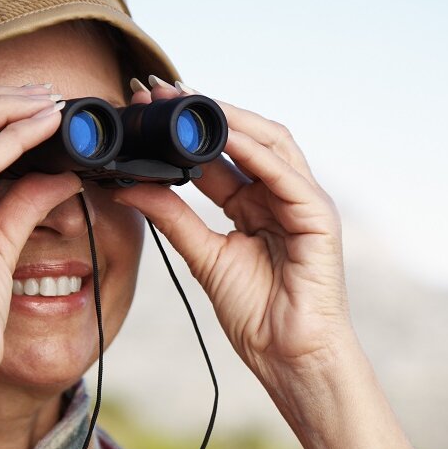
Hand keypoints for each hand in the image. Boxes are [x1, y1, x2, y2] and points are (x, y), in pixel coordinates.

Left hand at [114, 79, 348, 386]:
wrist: (289, 356)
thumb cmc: (256, 312)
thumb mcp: (204, 256)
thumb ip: (173, 218)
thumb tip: (129, 186)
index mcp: (253, 203)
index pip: (218, 154)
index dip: (184, 130)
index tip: (146, 108)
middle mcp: (279, 194)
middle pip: (244, 138)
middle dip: (204, 112)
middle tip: (160, 92)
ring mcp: (303, 201)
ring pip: (269, 143)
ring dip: (229, 119)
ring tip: (188, 101)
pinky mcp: (319, 215)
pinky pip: (285, 174)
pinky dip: (254, 151)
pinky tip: (224, 134)